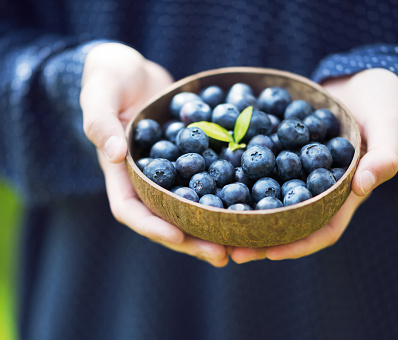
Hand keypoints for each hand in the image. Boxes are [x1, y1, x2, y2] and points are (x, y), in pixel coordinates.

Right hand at [80, 43, 228, 266]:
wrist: (133, 69)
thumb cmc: (108, 76)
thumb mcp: (98, 92)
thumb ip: (100, 121)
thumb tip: (116, 154)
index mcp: (120, 172)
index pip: (130, 209)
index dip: (152, 226)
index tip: (178, 236)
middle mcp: (146, 180)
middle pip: (166, 219)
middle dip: (192, 240)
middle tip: (222, 255)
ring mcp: (170, 173)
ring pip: (191, 208)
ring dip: (213, 227)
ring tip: (242, 243)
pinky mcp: (191, 160)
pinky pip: (209, 181)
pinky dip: (226, 196)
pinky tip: (251, 204)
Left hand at [231, 68, 397, 262]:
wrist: (362, 77)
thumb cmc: (384, 101)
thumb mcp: (389, 125)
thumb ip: (383, 156)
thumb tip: (363, 187)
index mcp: (346, 193)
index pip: (324, 229)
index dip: (299, 244)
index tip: (270, 254)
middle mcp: (318, 188)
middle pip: (290, 222)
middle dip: (262, 237)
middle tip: (230, 248)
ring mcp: (299, 171)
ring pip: (270, 198)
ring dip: (246, 212)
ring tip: (216, 221)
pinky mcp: (284, 151)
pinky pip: (261, 166)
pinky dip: (241, 173)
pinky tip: (215, 173)